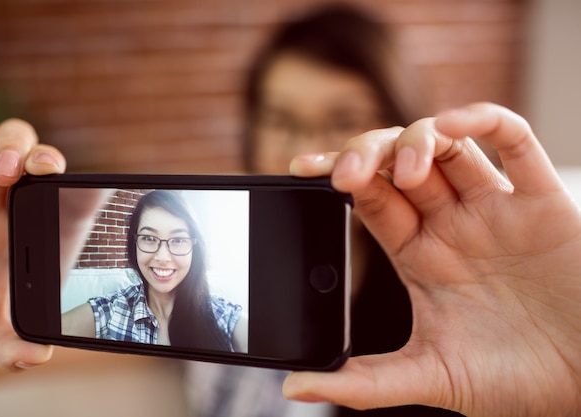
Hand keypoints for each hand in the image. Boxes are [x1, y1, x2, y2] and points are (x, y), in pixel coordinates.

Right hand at [0, 115, 64, 369]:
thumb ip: (9, 348)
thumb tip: (38, 357)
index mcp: (33, 234)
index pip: (65, 193)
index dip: (71, 178)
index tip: (64, 178)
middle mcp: (10, 205)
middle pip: (34, 155)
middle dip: (30, 152)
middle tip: (16, 174)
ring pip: (2, 139)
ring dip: (1, 142)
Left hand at [284, 103, 580, 416]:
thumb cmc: (514, 381)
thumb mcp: (429, 377)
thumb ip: (363, 381)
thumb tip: (296, 387)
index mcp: (419, 253)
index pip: (369, 197)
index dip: (336, 175)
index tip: (302, 169)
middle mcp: (452, 223)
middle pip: (399, 162)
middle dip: (367, 154)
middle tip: (343, 173)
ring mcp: (494, 209)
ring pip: (448, 144)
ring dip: (418, 141)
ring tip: (405, 170)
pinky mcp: (542, 202)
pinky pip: (515, 142)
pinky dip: (484, 121)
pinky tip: (454, 123)